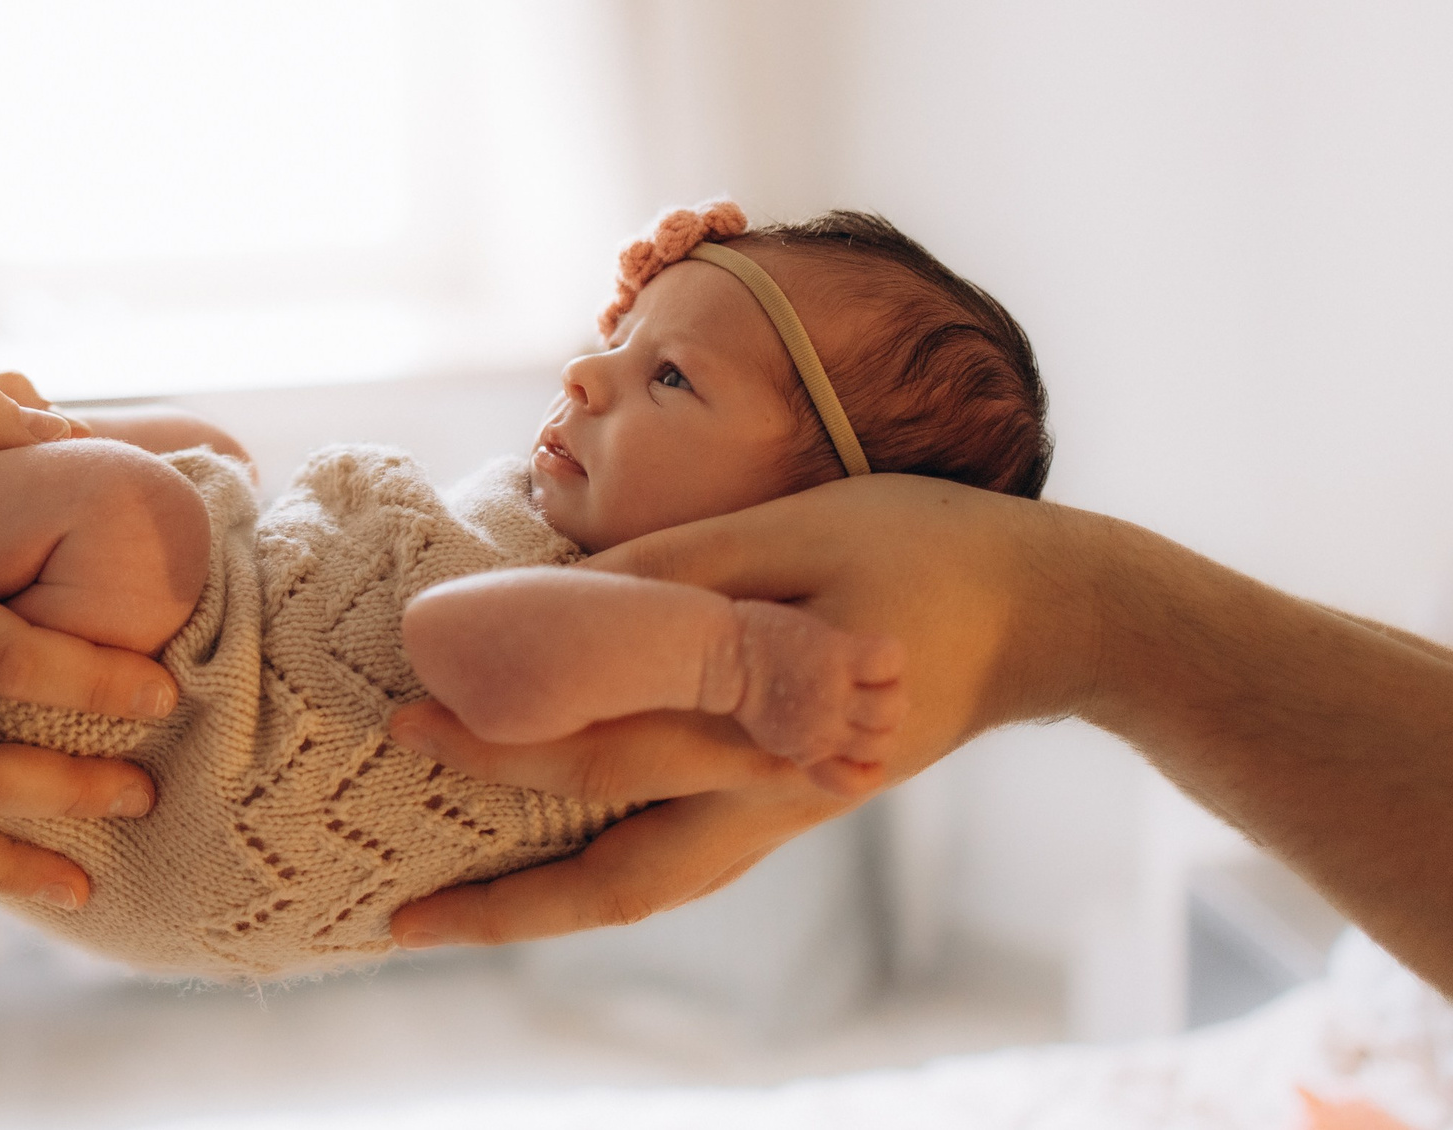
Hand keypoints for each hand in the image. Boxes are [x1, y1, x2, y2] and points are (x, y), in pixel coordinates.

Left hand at [387, 474, 1098, 946]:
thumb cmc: (924, 549)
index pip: (602, 748)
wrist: (1051, 614)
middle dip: (502, 887)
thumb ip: (680, 564)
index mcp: (770, 727)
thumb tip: (558, 590)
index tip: (410, 719)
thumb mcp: (801, 527)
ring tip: (460, 925)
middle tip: (401, 900)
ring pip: (649, 893)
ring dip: (552, 914)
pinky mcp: (798, 807)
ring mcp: (787, 813)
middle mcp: (771, 795)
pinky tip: (558, 880)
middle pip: (614, 871)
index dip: (496, 739)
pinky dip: (611, 883)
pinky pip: (685, 868)